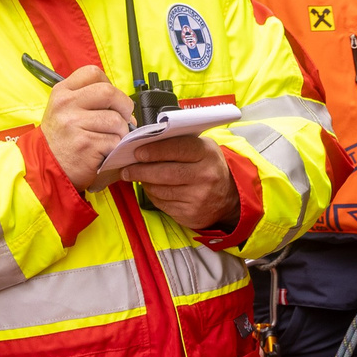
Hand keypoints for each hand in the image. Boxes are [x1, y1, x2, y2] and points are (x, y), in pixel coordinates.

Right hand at [40, 65, 133, 190]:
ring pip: (116, 120)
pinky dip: (116, 148)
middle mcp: (66, 104)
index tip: (111, 99)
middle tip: (122, 119)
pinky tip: (104, 152)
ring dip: (121, 132)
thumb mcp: (66, 111)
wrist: (45, 167)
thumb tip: (125, 106)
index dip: (109, 84)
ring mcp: (74, 124)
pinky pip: (115, 141)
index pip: (93, 73)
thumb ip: (90, 101)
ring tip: (109, 139)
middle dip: (124, 106)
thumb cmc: (63, 139)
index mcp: (62, 92)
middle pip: (109, 92)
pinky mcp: (86, 144)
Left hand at [115, 133, 239, 232]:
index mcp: (207, 155)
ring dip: (145, 183)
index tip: (137, 153)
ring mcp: (199, 197)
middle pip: (165, 173)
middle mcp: (205, 176)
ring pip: (160, 190)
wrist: (230, 197)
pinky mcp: (191, 214)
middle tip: (126, 169)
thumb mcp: (202, 148)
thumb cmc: (208, 167)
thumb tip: (144, 143)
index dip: (154, 151)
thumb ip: (178, 143)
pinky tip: (154, 189)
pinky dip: (154, 196)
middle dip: (141, 171)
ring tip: (138, 178)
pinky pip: (163, 204)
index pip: (177, 149)